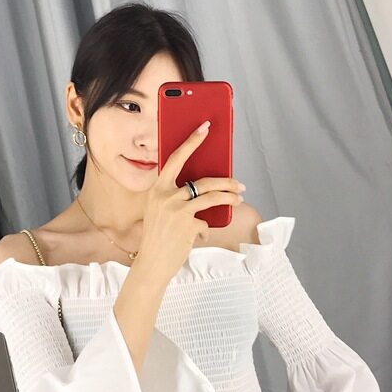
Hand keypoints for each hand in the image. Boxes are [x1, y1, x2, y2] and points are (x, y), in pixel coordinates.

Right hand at [133, 120, 244, 283]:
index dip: (191, 142)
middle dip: (226, 181)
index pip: (176, 158)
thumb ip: (175, 196)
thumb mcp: (159, 210)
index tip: (205, 127)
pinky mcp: (188, 225)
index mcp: (157, 189)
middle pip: (204, 181)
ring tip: (238, 200)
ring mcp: (177, 210)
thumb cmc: (158, 236)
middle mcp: (166, 196)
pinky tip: (201, 234)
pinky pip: (206, 221)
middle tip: (239, 184)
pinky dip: (206, 228)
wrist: (152, 263)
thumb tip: (203, 187)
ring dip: (229, 198)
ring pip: (212, 197)